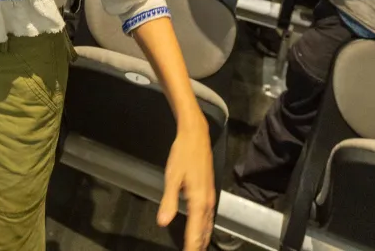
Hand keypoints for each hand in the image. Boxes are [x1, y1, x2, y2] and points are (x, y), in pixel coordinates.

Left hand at [158, 121, 214, 250]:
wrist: (196, 136)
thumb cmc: (183, 154)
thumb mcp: (172, 177)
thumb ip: (168, 201)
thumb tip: (163, 222)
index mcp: (199, 200)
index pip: (195, 231)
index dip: (191, 246)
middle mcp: (208, 201)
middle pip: (204, 231)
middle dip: (198, 245)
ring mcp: (210, 196)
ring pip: (208, 224)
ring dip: (202, 238)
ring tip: (196, 248)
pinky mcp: (209, 191)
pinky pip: (209, 216)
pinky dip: (205, 227)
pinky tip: (201, 229)